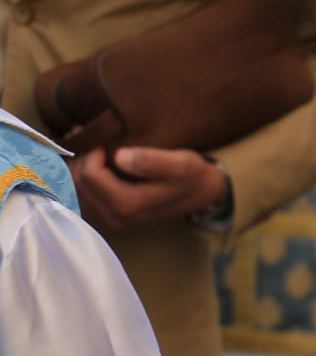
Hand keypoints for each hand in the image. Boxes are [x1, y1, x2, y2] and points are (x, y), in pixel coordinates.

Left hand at [71, 147, 226, 231]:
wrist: (201, 195)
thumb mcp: (180, 163)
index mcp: (127, 204)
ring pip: (74, 193)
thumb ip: (151, 161)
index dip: (90, 152)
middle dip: (79, 159)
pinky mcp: (109, 216)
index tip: (102, 135)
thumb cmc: (192, 176)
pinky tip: (89, 162)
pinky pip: (82, 198)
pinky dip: (80, 179)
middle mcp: (113, 217)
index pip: (90, 176)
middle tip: (89, 136)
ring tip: (86, 146)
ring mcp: (110, 219)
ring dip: (75, 169)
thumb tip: (119, 156)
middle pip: (77, 185)